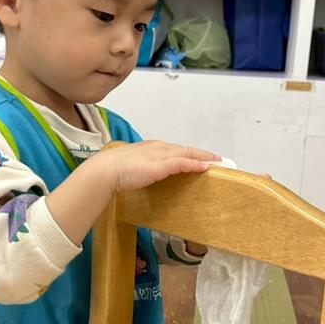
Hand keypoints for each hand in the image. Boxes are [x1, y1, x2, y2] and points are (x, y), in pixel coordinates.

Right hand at [97, 141, 219, 192]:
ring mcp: (160, 155)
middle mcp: (158, 148)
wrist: (107, 170)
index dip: (189, 153)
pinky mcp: (162, 165)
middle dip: (202, 153)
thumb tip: (145, 176)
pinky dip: (196, 164)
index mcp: (151, 148)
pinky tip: (206, 167)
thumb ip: (142, 169)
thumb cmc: (114, 171)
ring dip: (204, 158)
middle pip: (185, 149)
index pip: (175, 149)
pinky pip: (184, 163)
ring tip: (217, 162)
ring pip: (188, 154)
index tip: (200, 157)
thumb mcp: (132, 168)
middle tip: (217, 158)